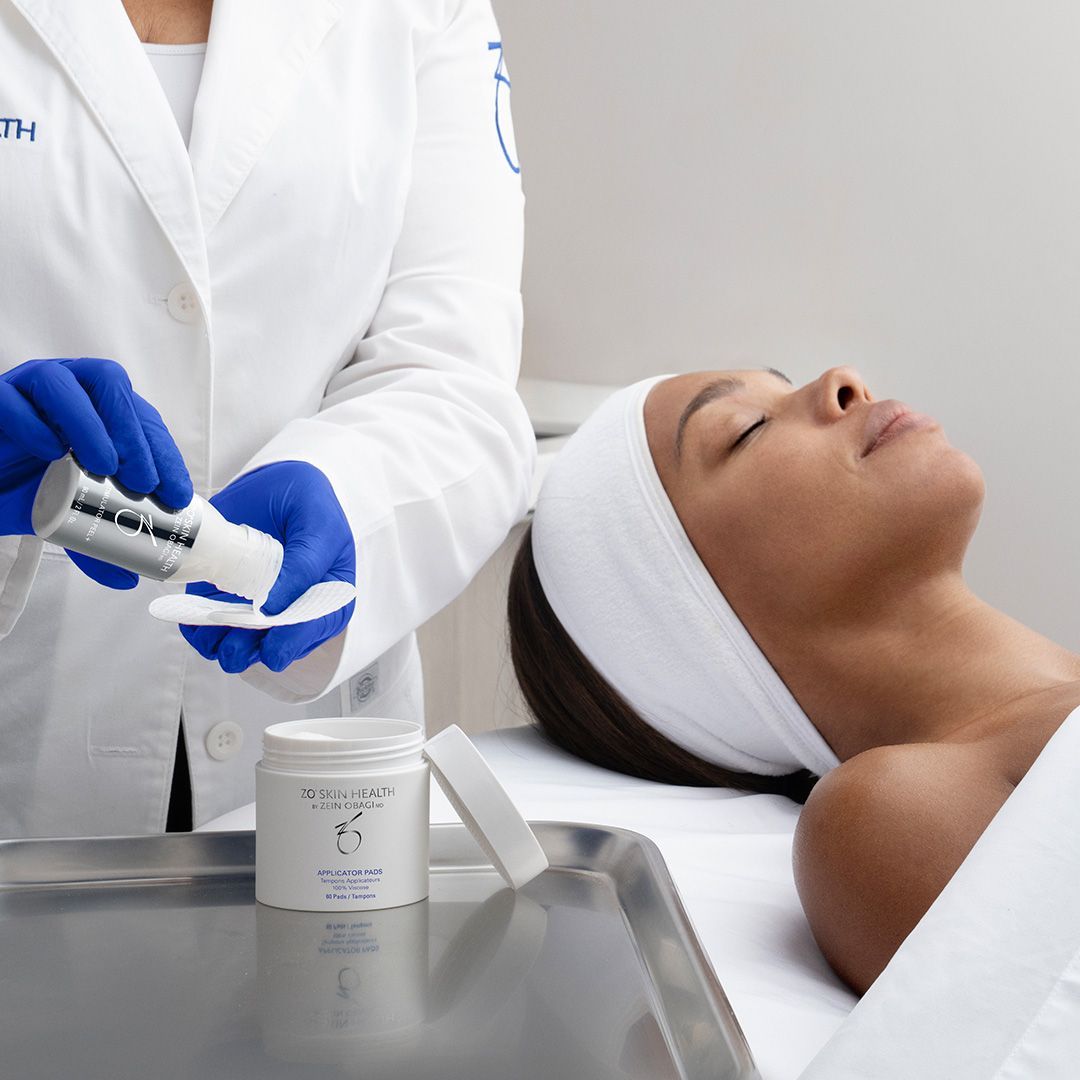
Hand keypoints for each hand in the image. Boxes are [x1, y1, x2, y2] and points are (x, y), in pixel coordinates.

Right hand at [0, 357, 192, 588]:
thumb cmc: (28, 493)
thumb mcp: (72, 520)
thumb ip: (100, 545)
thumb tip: (130, 578)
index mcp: (100, 410)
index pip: (142, 419)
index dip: (164, 453)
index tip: (175, 494)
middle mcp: (69, 391)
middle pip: (111, 386)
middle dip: (134, 434)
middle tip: (142, 481)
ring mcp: (29, 391)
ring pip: (65, 383)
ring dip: (92, 424)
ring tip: (104, 465)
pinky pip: (12, 400)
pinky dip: (33, 423)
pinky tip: (50, 451)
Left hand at [179, 460, 355, 673]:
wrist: (277, 481)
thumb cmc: (310, 501)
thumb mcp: (319, 524)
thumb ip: (306, 563)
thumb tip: (275, 607)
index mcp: (328, 595)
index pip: (315, 628)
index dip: (293, 641)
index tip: (272, 647)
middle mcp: (294, 608)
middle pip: (275, 644)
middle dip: (253, 649)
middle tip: (234, 647)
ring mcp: (258, 605)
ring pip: (242, 642)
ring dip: (224, 644)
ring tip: (210, 634)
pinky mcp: (226, 597)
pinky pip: (212, 626)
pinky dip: (199, 629)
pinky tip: (193, 621)